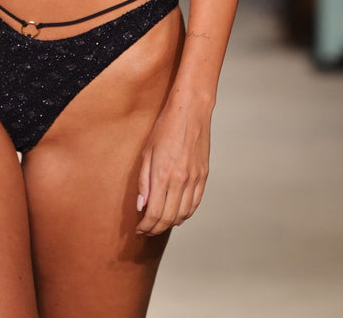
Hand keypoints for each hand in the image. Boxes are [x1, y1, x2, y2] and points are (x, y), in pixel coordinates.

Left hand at [135, 93, 210, 234]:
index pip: (154, 213)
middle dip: (155, 228)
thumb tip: (141, 206)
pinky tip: (177, 214)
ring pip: (183, 214)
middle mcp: (180, 181)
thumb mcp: (147, 152)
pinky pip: (195, 204)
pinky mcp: (203, 177)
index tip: (139, 229)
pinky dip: (185, 214)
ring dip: (169, 223)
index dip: (146, 226)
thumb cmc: (165, 128)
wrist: (190, 112)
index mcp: (162, 175)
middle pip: (168, 218)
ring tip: (159, 224)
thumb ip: (143, 181)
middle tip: (147, 230)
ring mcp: (194, 180)